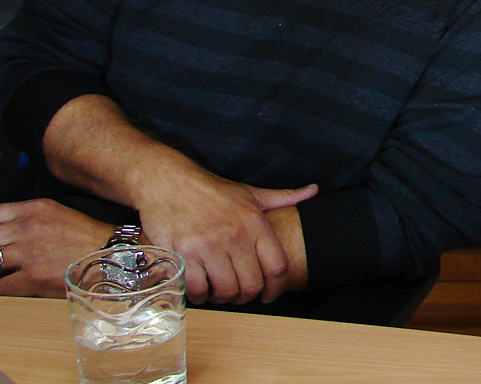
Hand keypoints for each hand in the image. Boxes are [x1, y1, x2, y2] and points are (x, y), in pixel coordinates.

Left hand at [0, 199, 110, 296]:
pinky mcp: (32, 278)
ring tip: (1, 274)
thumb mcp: (59, 213)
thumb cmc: (87, 237)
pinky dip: (2, 289)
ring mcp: (28, 254)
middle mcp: (27, 229)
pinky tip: (14, 286)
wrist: (108, 256)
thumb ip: (30, 218)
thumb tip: (2, 231)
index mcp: (34, 209)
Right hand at [133, 170, 316, 304]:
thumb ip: (283, 197)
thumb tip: (313, 191)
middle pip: (252, 284)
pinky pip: (197, 289)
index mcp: (254, 222)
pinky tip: (199, 287)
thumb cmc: (211, 190)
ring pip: (225, 291)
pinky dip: (200, 295)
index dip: (277, 288)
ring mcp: (207, 246)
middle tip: (238, 294)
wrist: (168, 182)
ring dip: (223, 297)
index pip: (277, 266)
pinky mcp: (182, 254)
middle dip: (246, 297)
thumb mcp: (250, 192)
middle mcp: (234, 235)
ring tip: (218, 290)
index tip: (269, 295)